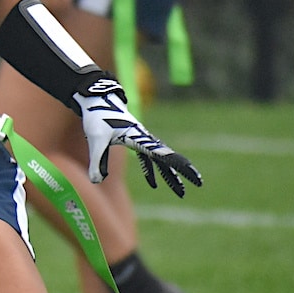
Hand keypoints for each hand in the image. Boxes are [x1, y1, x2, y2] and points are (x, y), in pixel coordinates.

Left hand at [71, 74, 202, 196]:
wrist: (97, 101)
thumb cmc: (96, 117)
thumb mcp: (95, 139)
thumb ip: (97, 160)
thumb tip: (96, 182)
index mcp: (138, 137)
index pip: (161, 153)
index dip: (176, 163)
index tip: (190, 171)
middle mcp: (144, 138)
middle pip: (166, 158)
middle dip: (181, 172)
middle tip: (198, 184)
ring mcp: (141, 139)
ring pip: (159, 160)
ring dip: (169, 175)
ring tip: (180, 191)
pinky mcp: (135, 140)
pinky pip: (148, 158)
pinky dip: (151, 170)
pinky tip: (153, 184)